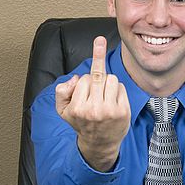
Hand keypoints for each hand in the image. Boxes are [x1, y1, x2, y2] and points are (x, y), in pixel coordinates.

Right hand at [55, 36, 130, 170]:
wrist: (99, 144)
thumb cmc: (81, 123)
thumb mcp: (63, 110)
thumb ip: (62, 92)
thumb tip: (75, 79)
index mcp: (78, 108)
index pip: (85, 79)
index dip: (86, 80)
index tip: (100, 40)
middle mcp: (94, 110)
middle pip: (99, 76)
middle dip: (97, 76)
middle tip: (98, 70)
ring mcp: (110, 111)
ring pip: (111, 79)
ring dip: (108, 83)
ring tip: (104, 97)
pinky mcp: (123, 111)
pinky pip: (121, 87)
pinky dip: (117, 90)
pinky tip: (113, 101)